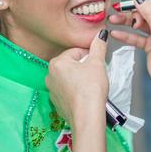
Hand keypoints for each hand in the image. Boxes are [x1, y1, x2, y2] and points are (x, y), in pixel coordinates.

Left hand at [47, 30, 115, 151]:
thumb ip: (98, 46)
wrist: (87, 117)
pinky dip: (76, 91)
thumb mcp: (97, 63)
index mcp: (57, 62)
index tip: (98, 65)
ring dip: (80, 79)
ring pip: (70, 78)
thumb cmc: (91, 88)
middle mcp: (50, 75)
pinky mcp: (56, 103)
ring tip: (91, 87)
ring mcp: (52, 90)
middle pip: (72, 64)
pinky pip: (68, 91)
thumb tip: (100, 34)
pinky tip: (85, 96)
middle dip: (84, 68)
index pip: (77, 52)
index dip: (90, 57)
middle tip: (96, 76)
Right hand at [109, 0, 150, 88]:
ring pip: (140, 22)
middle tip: (120, 9)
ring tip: (113, 19)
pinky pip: (136, 36)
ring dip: (126, 20)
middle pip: (148, 9)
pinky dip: (126, 34)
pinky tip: (115, 33)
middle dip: (133, 9)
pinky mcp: (150, 44)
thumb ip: (149, 12)